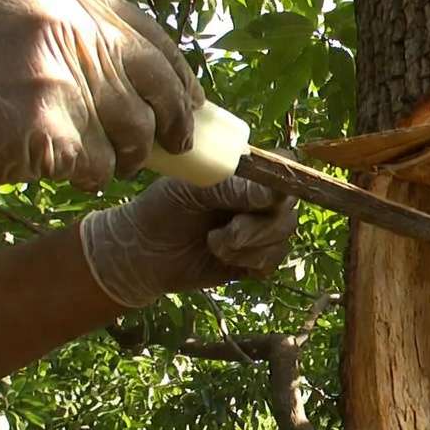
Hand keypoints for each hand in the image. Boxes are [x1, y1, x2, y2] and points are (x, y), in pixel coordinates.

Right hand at [0, 0, 203, 190]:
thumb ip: (57, 29)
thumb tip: (125, 73)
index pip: (143, 29)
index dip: (175, 68)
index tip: (189, 96)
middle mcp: (64, 27)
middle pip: (155, 78)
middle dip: (174, 116)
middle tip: (174, 142)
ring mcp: (59, 78)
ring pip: (134, 128)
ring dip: (126, 153)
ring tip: (100, 160)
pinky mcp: (49, 132)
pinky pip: (99, 165)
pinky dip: (88, 175)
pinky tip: (61, 171)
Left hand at [80, 177, 296, 306]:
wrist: (141, 254)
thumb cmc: (161, 209)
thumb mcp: (191, 190)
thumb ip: (230, 188)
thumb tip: (271, 195)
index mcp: (246, 173)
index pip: (285, 167)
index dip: (285, 182)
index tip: (265, 199)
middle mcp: (259, 199)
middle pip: (288, 209)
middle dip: (259, 224)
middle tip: (228, 231)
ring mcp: (260, 230)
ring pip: (282, 237)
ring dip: (249, 245)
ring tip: (214, 243)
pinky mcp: (256, 260)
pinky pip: (272, 261)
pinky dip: (249, 262)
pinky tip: (223, 258)